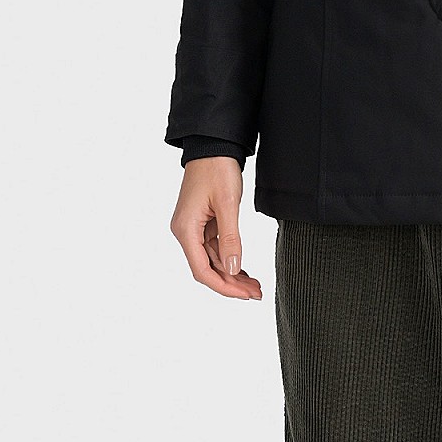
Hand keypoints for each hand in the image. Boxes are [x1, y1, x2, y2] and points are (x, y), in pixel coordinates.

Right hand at [170, 157, 262, 299]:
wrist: (213, 146)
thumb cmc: (217, 169)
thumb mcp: (228, 204)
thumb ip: (230, 238)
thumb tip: (232, 269)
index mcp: (186, 230)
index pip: (202, 270)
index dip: (223, 286)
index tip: (244, 295)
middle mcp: (185, 232)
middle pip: (207, 269)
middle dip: (231, 284)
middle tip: (256, 293)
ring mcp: (193, 228)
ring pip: (212, 260)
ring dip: (232, 273)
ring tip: (255, 285)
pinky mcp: (202, 224)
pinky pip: (214, 249)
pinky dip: (229, 259)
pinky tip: (243, 270)